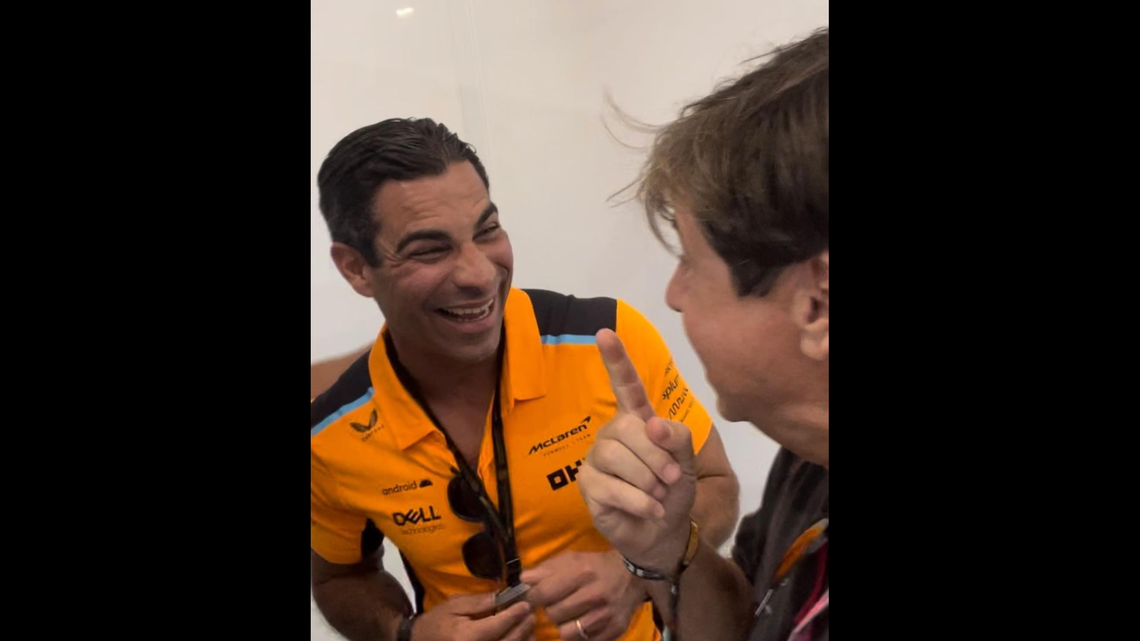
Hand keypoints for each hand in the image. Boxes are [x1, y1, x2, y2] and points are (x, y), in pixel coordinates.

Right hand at [411, 592, 535, 640]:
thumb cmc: (437, 621)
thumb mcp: (454, 606)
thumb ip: (478, 603)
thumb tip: (501, 596)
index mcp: (466, 636)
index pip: (496, 626)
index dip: (513, 615)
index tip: (525, 605)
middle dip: (522, 626)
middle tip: (531, 613)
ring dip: (522, 638)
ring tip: (528, 625)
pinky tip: (520, 636)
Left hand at [521, 550, 645, 640]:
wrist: (632, 575)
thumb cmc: (595, 566)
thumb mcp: (571, 559)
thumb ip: (545, 569)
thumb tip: (523, 580)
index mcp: (581, 573)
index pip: (543, 593)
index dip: (534, 597)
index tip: (536, 596)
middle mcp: (594, 595)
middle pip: (554, 614)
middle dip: (551, 609)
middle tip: (558, 603)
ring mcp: (605, 616)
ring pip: (566, 633)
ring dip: (564, 625)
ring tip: (570, 615)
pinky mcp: (613, 630)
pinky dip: (580, 635)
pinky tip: (583, 622)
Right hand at [578, 329, 697, 574]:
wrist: (664, 533)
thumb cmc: (673, 491)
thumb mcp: (686, 462)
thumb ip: (677, 438)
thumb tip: (652, 426)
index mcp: (637, 420)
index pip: (624, 385)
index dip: (616, 360)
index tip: (605, 333)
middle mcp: (613, 433)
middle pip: (626, 427)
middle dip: (656, 456)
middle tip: (672, 480)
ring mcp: (597, 458)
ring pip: (615, 455)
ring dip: (647, 479)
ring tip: (659, 496)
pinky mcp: (588, 484)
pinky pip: (609, 485)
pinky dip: (638, 500)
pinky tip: (650, 510)